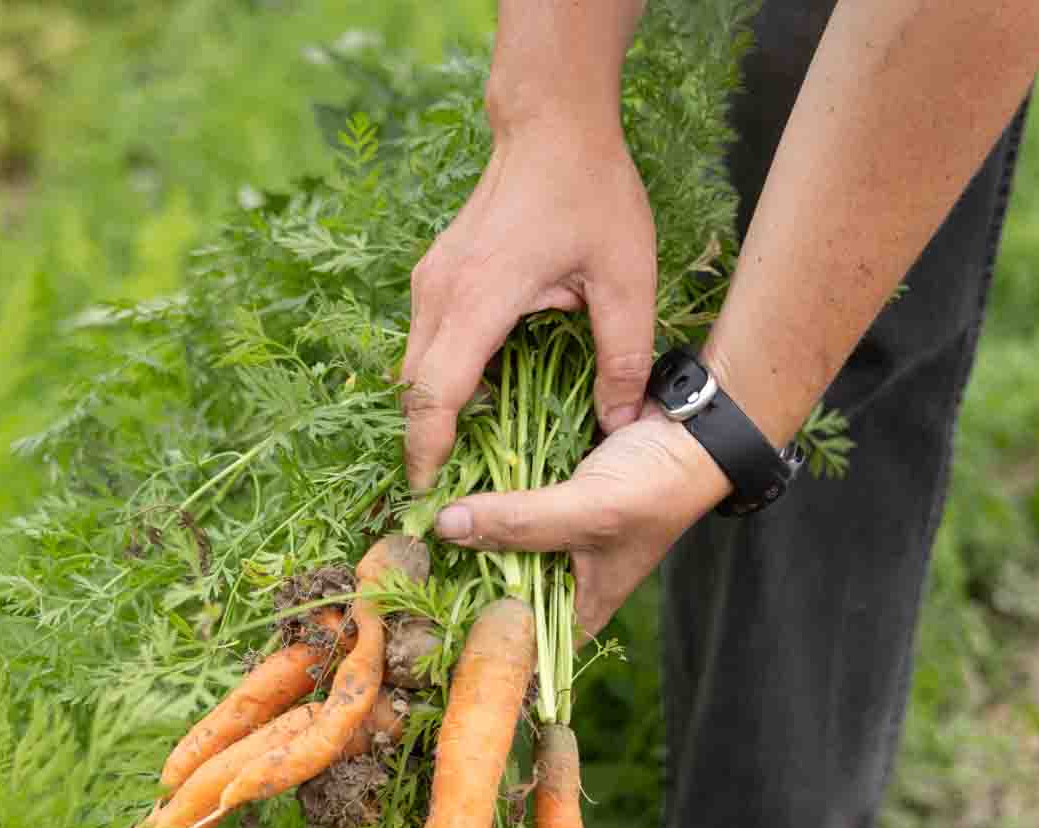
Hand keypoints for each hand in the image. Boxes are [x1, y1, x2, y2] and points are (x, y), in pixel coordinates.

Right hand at [401, 120, 657, 491]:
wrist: (551, 123)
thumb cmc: (592, 191)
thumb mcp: (626, 280)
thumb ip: (624, 357)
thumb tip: (622, 426)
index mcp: (480, 298)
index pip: (435, 393)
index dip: (428, 449)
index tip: (430, 494)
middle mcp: (440, 293)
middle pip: (413, 390)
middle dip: (427, 444)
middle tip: (454, 493)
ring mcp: (431, 283)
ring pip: (415, 369)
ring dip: (435, 413)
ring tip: (469, 458)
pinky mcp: (435, 277)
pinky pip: (428, 345)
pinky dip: (443, 382)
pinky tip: (481, 403)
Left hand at [431, 411, 732, 634]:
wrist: (694, 427)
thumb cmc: (658, 485)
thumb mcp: (588, 511)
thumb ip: (520, 522)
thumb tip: (445, 526)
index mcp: (576, 607)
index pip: (515, 641)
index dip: (471, 635)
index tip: (418, 617)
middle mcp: (558, 578)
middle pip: (491, 587)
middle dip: (453, 572)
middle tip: (402, 557)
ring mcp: (549, 535)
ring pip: (491, 540)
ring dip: (461, 526)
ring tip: (411, 520)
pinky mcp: (543, 495)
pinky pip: (500, 500)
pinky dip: (479, 489)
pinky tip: (443, 482)